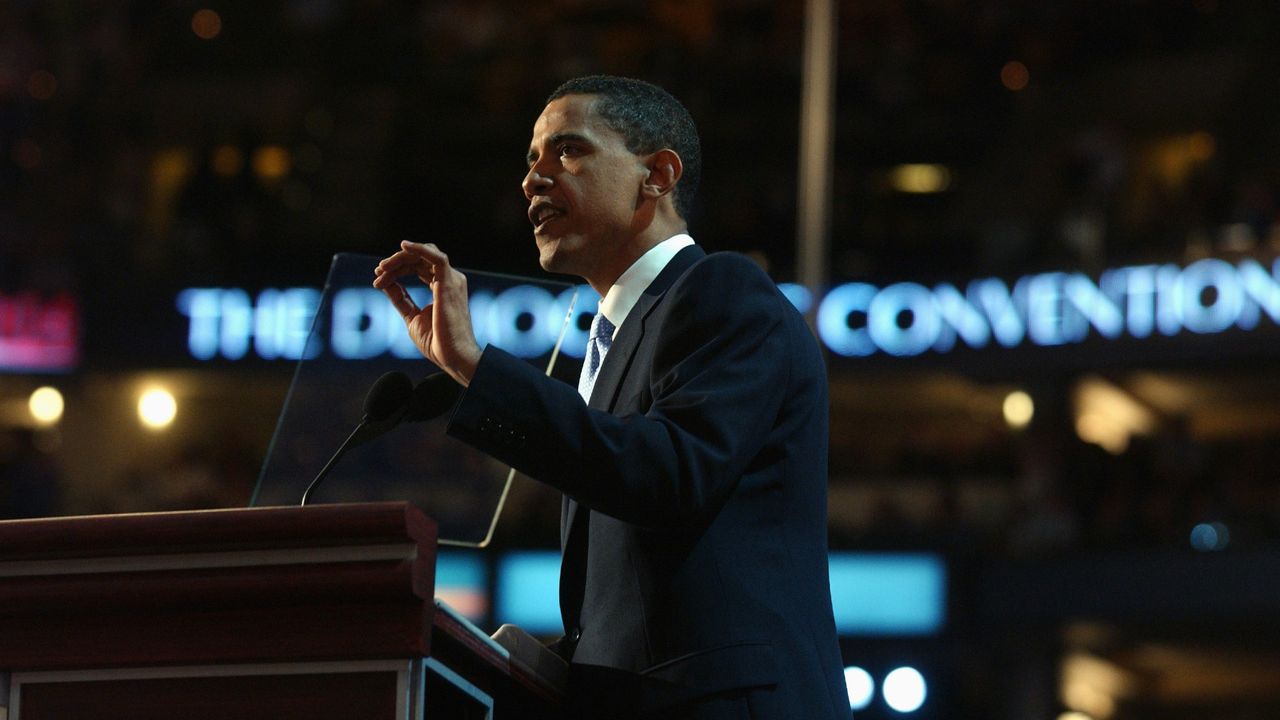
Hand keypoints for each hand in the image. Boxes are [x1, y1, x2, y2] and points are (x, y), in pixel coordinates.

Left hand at [374, 241, 481, 385]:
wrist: (451, 356)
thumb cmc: (437, 342)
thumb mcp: (412, 316)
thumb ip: (401, 298)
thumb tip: (386, 283)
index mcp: (442, 287)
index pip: (418, 267)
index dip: (397, 270)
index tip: (379, 281)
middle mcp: (449, 280)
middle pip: (419, 259)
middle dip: (395, 263)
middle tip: (378, 272)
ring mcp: (451, 280)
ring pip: (424, 255)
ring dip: (400, 258)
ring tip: (382, 267)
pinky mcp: (449, 283)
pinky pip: (436, 257)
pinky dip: (420, 249)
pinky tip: (403, 247)